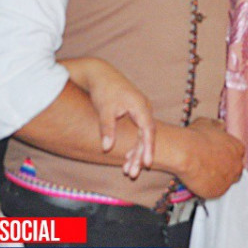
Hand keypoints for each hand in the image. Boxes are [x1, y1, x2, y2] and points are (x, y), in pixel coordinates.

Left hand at [62, 57, 154, 177]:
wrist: (99, 73)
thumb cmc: (103, 89)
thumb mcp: (104, 109)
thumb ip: (107, 128)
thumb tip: (106, 148)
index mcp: (140, 106)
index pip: (148, 130)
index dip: (148, 147)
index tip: (147, 163)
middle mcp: (144, 108)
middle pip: (146, 136)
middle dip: (140, 156)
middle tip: (133, 173)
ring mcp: (141, 111)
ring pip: (142, 136)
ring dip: (136, 153)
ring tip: (129, 171)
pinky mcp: (135, 113)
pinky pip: (138, 133)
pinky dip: (133, 145)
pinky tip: (127, 159)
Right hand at [175, 118, 243, 198]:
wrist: (187, 153)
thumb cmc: (196, 136)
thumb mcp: (207, 124)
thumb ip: (217, 125)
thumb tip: (221, 125)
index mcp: (238, 148)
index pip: (237, 155)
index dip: (226, 156)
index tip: (216, 156)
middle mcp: (237, 165)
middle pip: (235, 170)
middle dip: (225, 169)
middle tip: (210, 167)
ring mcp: (229, 180)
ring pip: (225, 182)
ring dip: (217, 179)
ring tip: (202, 174)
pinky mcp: (218, 192)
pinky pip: (214, 192)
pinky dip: (208, 188)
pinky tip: (198, 181)